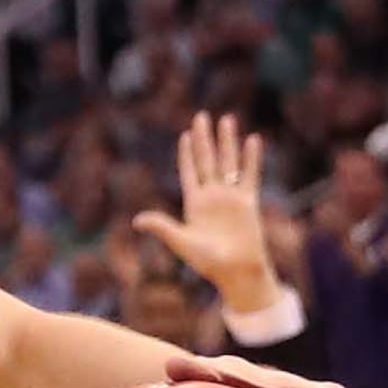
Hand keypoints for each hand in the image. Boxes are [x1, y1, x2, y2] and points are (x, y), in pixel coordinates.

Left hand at [132, 115, 276, 305]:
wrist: (236, 271)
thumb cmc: (207, 262)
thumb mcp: (181, 242)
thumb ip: (162, 227)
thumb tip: (136, 220)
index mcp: (194, 203)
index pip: (188, 172)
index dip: (186, 154)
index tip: (184, 135)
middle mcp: (212, 196)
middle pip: (207, 160)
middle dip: (204, 138)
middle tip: (201, 116)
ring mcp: (230, 197)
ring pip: (228, 162)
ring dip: (227, 141)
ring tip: (226, 119)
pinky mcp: (248, 202)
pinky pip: (250, 174)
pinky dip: (251, 158)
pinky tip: (252, 139)